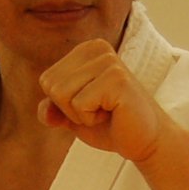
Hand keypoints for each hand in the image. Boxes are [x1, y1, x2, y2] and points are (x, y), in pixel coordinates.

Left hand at [38, 41, 165, 168]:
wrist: (144, 141)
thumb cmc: (110, 125)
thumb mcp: (73, 116)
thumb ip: (52, 110)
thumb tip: (45, 112)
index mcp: (86, 50)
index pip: (46, 80)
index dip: (62, 105)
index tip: (90, 105)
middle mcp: (97, 48)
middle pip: (51, 86)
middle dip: (69, 110)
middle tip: (98, 111)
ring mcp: (108, 61)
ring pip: (62, 94)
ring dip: (80, 115)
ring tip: (105, 111)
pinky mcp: (116, 79)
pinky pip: (79, 104)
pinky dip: (91, 119)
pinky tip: (113, 114)